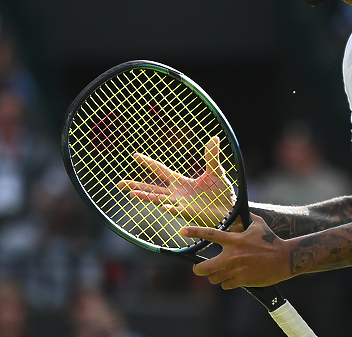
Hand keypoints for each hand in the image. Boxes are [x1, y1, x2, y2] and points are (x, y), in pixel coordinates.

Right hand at [117, 136, 235, 226]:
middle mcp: (177, 194)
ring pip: (159, 200)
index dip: (148, 163)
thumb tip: (214, 138)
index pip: (161, 171)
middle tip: (120, 184)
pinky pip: (177, 211)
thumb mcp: (216, 172)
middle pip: (152, 188)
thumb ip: (212, 157)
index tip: (135, 156)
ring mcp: (181, 204)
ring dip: (146, 197)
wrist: (231, 211)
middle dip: (136, 186)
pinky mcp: (190, 213)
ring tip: (132, 194)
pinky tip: (164, 206)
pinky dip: (171, 208)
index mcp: (181, 182)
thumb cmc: (222, 193)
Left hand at [181, 214, 293, 288]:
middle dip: (198, 269)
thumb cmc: (271, 240)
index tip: (182, 231)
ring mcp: (237, 269)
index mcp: (235, 240)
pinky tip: (235, 278)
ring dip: (216, 276)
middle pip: (205, 267)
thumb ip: (246, 218)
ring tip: (221, 273)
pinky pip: (226, 285)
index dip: (194, 232)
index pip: (210, 234)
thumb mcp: (258, 225)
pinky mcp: (242, 281)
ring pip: (214, 278)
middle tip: (198, 269)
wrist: (285, 258)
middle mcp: (233, 255)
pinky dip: (228, 283)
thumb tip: (240, 209)